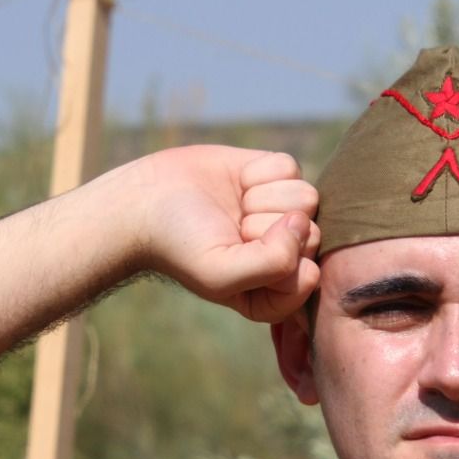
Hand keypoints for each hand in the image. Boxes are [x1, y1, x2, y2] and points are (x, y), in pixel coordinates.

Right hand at [109, 146, 321, 322]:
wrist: (145, 201)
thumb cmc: (181, 246)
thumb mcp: (221, 274)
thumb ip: (274, 265)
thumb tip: (302, 221)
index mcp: (274, 291)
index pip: (310, 274)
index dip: (276, 260)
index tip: (238, 253)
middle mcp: (284, 252)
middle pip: (314, 234)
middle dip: (267, 227)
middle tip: (232, 229)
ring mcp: (280, 211)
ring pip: (307, 198)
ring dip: (263, 198)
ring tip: (235, 207)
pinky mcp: (271, 175)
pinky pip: (288, 168)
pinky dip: (258, 171)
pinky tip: (236, 183)